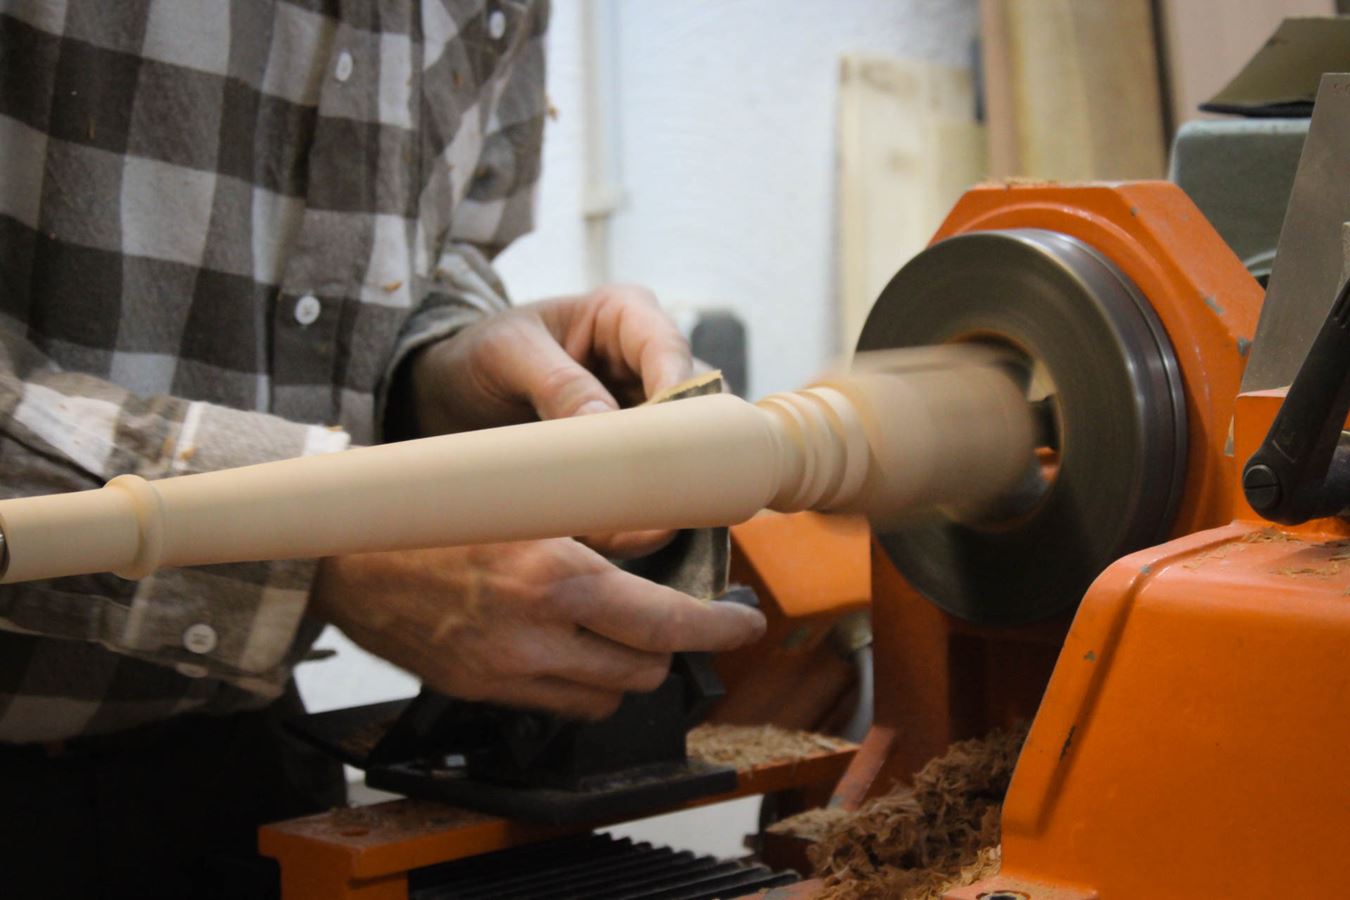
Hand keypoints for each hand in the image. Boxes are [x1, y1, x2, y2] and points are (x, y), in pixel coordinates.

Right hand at [311, 539, 765, 719]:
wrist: (345, 559)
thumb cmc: (435, 517)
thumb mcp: (526, 502)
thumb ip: (600, 524)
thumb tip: (659, 534)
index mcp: (556, 576)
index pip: (665, 621)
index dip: (717, 628)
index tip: (744, 625)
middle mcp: (536, 634)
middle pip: (646, 668)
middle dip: (666, 645)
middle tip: (662, 615)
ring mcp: (507, 672)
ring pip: (607, 696)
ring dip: (623, 667)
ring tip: (607, 629)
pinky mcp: (482, 691)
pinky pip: (559, 705)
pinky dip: (578, 682)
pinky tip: (561, 645)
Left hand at [411, 284, 691, 555]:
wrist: (451, 394)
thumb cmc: (479, 355)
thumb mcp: (506, 355)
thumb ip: (556, 383)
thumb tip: (606, 423)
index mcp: (625, 313)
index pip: (669, 350)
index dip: (677, 394)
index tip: (666, 441)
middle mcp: (647, 360)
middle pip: (691, 404)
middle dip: (674, 452)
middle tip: (655, 496)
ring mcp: (644, 408)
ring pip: (680, 449)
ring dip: (659, 488)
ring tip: (628, 527)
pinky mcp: (632, 454)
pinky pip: (651, 481)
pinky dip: (638, 511)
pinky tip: (617, 535)